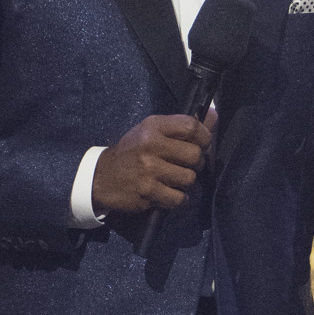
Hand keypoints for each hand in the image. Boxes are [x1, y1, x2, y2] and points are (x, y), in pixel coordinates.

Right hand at [91, 112, 211, 214]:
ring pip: (189, 178)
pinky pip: (178, 197)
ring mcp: (149, 169)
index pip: (191, 126)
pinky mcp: (147, 191)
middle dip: (197, 163)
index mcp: (153, 126)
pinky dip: (178, 198)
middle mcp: (151, 145)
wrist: (100, 177)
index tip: (203, 144)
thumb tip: (214, 115)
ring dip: (186, 183)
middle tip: (188, 166)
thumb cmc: (131, 153)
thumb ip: (181, 126)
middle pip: (195, 155)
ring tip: (175, 180)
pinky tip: (169, 193)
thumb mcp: (151, 132)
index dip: (205, 136)